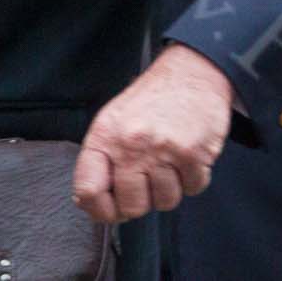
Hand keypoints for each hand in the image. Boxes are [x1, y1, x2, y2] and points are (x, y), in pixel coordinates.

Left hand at [73, 43, 234, 223]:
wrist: (192, 71)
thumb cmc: (153, 98)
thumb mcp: (113, 120)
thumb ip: (99, 160)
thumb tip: (88, 201)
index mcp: (105, 136)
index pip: (89, 191)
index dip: (100, 210)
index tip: (112, 209)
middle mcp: (132, 144)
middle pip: (131, 206)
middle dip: (142, 202)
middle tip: (148, 183)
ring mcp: (164, 150)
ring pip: (166, 201)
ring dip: (170, 189)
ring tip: (170, 164)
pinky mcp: (194, 153)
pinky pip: (193, 188)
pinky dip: (193, 179)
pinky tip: (188, 158)